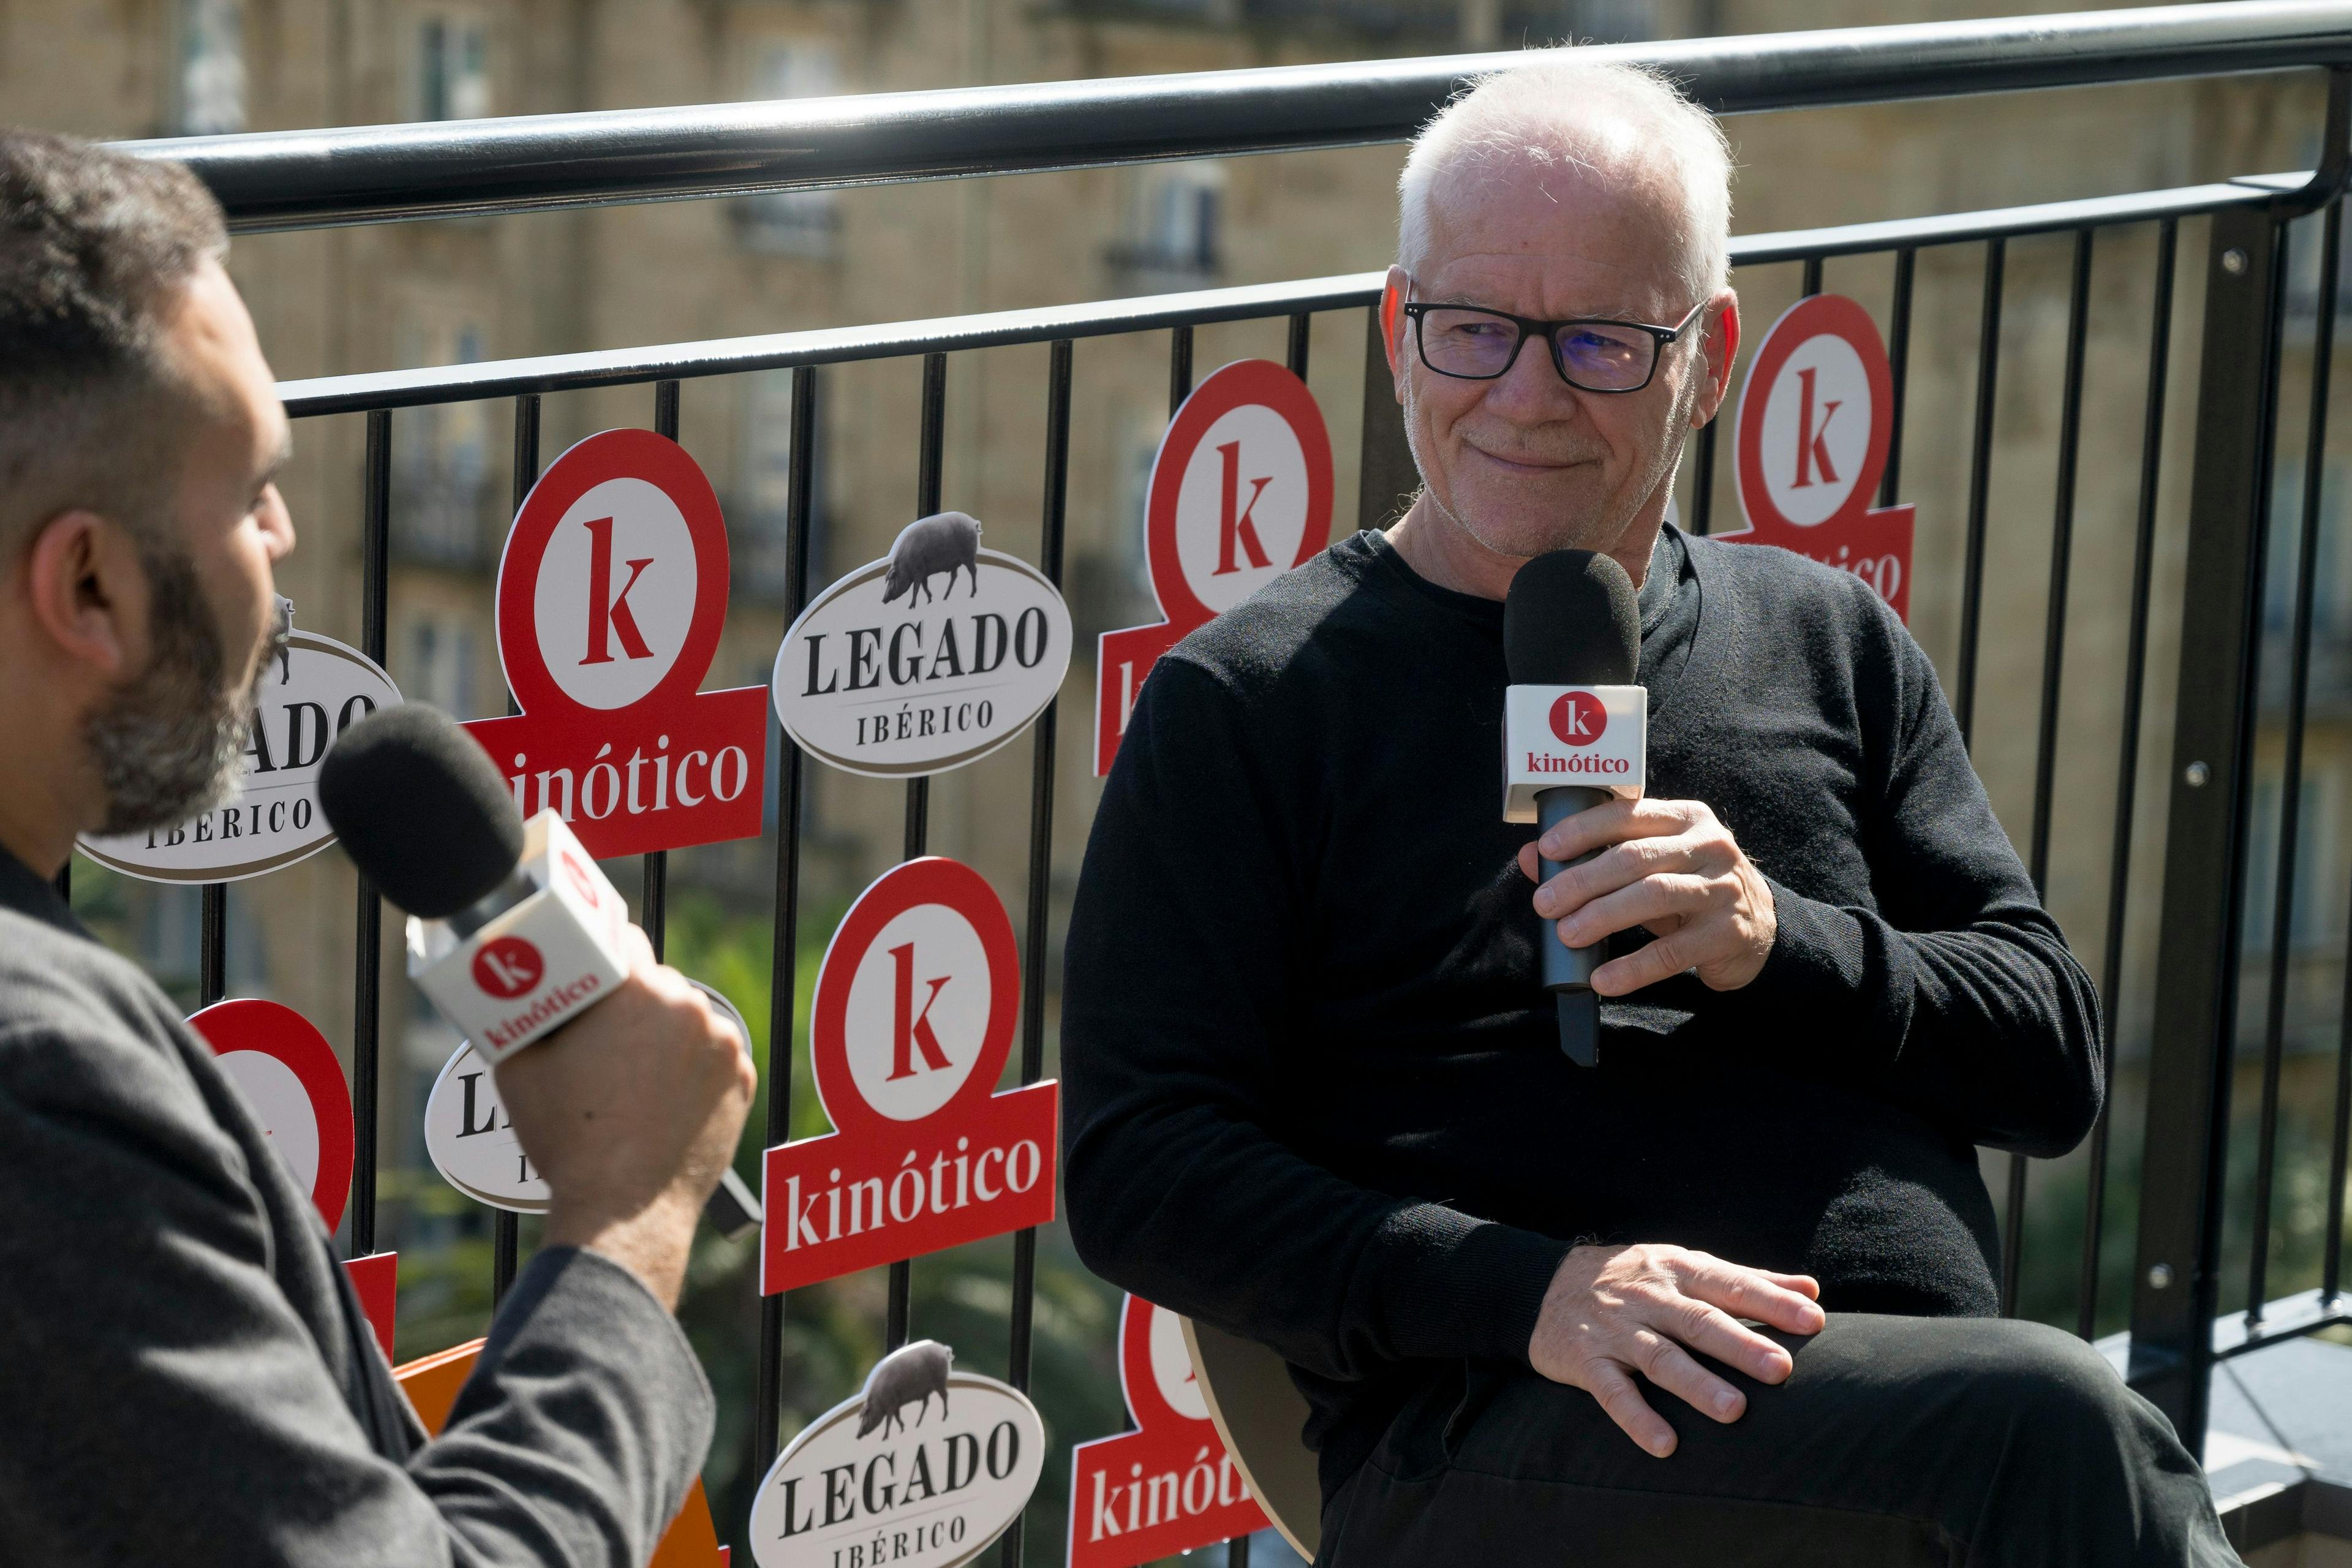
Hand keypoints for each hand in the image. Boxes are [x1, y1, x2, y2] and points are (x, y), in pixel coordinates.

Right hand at [496, 923, 755, 1309]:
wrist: (623, 1208)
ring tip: (633, 1081)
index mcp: (637, 990)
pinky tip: (663, 1101)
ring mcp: (724, 1044)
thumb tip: (522, 993)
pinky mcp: (743, 1080)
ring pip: (689, 1021)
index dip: (601, 955)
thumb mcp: (518, 1067)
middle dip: (632, 1004)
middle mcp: (690, 1007)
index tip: (592, 973)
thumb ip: (527, 1014)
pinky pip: (715, 1058)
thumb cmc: (568, 1139)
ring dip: (667, 1037)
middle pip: (658, 985)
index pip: (622, 940)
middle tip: (603, 1042)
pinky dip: (694, 1071)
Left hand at [1517, 796, 1776, 994]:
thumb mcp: (1651, 866)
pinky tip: (1604, 978)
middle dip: (1583, 881)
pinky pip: (1673, 952)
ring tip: (1567, 935)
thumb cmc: (1691, 888)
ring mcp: (1722, 889)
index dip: (1584, 830)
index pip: (1627, 814)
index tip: (1548, 850)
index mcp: (1686, 818)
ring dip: (1602, 916)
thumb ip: (1596, 858)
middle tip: (1545, 904)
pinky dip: (1633, 967)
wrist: (1761, 927)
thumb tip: (1531, 857)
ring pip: (1653, 895)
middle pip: (1635, 857)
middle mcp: (1710, 845)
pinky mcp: (1728, 933)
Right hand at [1528, 1243, 1824, 1456]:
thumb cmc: (1634, 1279)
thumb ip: (1745, 1279)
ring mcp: (1616, 1330)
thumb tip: (1811, 1288)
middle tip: (1782, 1369)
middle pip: (1699, 1321)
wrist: (1541, 1284)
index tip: (1813, 1319)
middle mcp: (1649, 1297)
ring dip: (1696, 1384)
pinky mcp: (1585, 1361)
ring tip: (1734, 1411)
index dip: (1772, 1301)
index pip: (1730, 1284)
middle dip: (1741, 1344)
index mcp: (1678, 1270)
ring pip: (1659, 1357)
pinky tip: (1664, 1444)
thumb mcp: (1683, 1267)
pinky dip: (1637, 1417)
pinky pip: (1612, 1392)